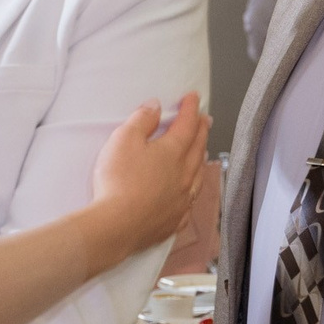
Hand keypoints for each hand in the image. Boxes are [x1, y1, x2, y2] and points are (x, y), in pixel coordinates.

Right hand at [90, 94, 209, 259]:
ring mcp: (181, 199)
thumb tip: (155, 107)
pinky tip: (190, 192)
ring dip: (201, 159)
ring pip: (198, 175)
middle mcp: (184, 175)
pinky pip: (190, 201)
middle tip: (206, 120)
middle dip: (202, 130)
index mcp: (173, 152)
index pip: (187, 124)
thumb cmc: (118, 181)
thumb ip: (142, 120)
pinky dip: (193, 190)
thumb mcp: (124, 139)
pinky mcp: (173, 220)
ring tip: (202, 151)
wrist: (117, 225)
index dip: (191, 108)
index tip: (193, 97)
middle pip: (198, 148)